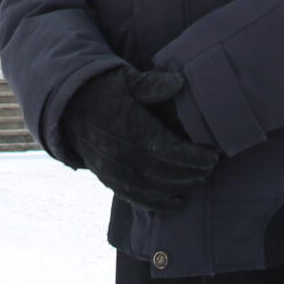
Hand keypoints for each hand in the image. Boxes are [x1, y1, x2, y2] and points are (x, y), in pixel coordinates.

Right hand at [61, 67, 218, 211]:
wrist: (70, 106)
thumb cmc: (106, 89)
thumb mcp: (127, 79)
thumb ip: (153, 83)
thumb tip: (180, 82)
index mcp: (130, 127)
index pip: (169, 150)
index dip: (193, 158)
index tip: (213, 157)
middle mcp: (121, 153)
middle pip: (164, 172)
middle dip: (191, 173)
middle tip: (210, 169)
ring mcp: (113, 170)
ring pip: (153, 188)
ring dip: (179, 188)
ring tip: (198, 181)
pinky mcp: (108, 180)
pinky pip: (136, 198)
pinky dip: (158, 204)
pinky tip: (176, 203)